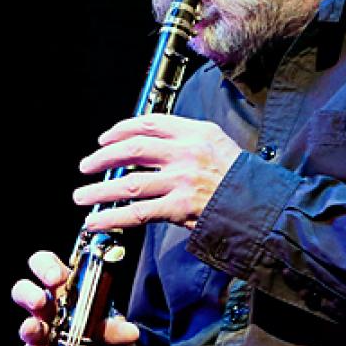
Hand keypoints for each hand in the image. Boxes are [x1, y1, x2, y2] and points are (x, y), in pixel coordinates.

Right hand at [11, 249, 139, 345]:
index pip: (43, 265)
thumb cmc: (96, 326)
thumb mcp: (108, 324)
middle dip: (29, 294)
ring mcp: (39, 329)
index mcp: (62, 286)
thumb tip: (132, 332)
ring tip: (36, 330)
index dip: (44, 267)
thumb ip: (116, 328)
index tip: (54, 277)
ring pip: (25, 323)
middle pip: (23, 290)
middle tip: (40, 301)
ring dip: (28, 327)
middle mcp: (46, 305)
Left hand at [72, 113, 242, 232]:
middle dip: (103, 157)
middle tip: (86, 165)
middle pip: (133, 148)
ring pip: (128, 182)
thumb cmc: (242, 180)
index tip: (105, 139)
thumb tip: (153, 148)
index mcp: (196, 132)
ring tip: (81, 197)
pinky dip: (111, 217)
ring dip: (99, 191)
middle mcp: (186, 152)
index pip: (149, 123)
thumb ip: (188, 142)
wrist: (265, 206)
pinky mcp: (180, 207)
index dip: (121, 130)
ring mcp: (182, 180)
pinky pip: (137, 212)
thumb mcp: (219, 146)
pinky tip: (95, 222)